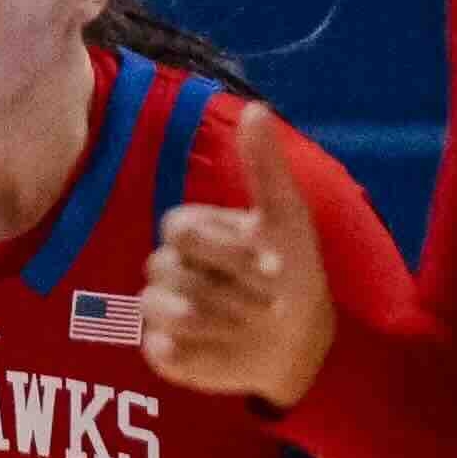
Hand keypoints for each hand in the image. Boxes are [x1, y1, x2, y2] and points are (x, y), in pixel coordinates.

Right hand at [139, 114, 337, 410]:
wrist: (301, 340)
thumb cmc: (292, 275)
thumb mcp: (285, 217)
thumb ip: (263, 167)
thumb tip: (256, 107)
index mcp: (195, 233)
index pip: (180, 227)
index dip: (223, 247)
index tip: (273, 266)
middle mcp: (172, 268)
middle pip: (164, 265)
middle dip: (224, 285)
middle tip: (267, 301)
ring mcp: (162, 310)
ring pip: (156, 304)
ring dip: (214, 316)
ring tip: (249, 324)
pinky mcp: (162, 350)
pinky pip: (157, 346)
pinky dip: (188, 348)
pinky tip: (220, 346)